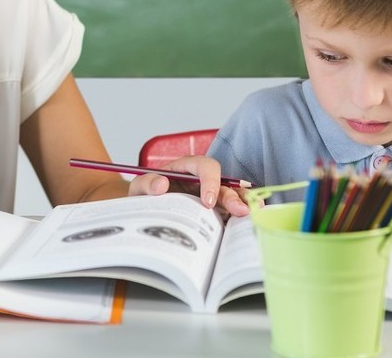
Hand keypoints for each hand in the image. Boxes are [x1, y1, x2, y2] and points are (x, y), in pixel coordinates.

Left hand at [126, 155, 250, 217]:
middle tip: (241, 211)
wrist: (144, 211)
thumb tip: (161, 184)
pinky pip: (228, 211)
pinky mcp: (212, 210)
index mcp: (185, 168)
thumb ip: (146, 183)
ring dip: (242, 203)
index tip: (208, 202)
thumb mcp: (139, 188)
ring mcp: (209, 195)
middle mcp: (200, 180)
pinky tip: (246, 225)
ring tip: (252, 214)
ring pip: (230, 195)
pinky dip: (237, 217)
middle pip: (222, 182)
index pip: (205, 166)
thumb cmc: (144, 195)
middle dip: (233, 195)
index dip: (210, 181)